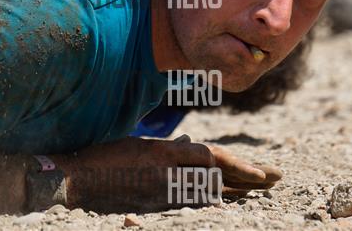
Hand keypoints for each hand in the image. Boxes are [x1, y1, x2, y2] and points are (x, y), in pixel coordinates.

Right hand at [51, 135, 280, 211]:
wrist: (75, 179)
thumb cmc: (103, 156)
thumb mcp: (140, 145)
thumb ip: (168, 150)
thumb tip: (190, 147)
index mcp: (165, 151)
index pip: (213, 158)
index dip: (240, 166)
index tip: (262, 172)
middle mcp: (168, 171)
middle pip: (218, 176)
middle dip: (249, 178)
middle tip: (276, 179)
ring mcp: (161, 191)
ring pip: (208, 191)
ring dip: (236, 190)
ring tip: (261, 190)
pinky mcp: (153, 204)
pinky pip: (189, 202)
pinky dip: (210, 202)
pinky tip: (227, 205)